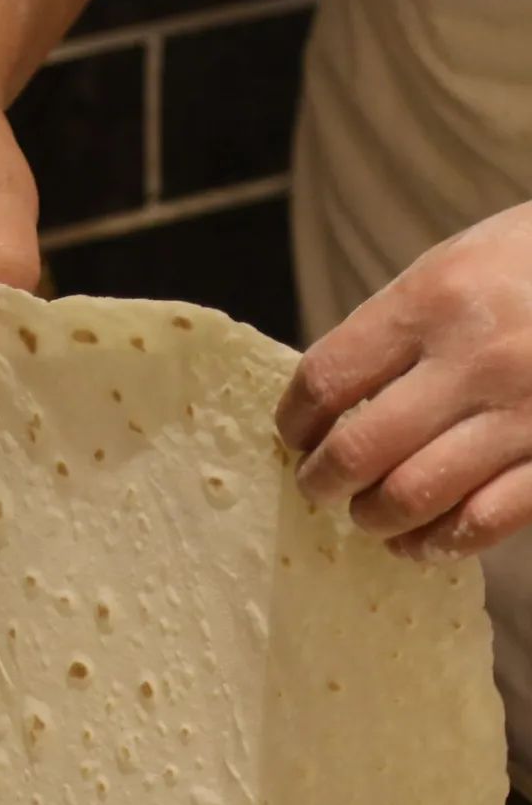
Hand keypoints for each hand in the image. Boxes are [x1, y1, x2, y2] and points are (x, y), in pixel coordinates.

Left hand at [277, 202, 531, 559]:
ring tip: (370, 512)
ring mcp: (521, 414)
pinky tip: (420, 539)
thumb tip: (328, 401)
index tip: (294, 436)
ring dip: (373, 518)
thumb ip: (399, 327)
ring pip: (410, 498)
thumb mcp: (464, 262)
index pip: (326, 380)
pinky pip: (479, 524)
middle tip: (320, 485)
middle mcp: (476, 359)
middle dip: (321, 482)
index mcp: (438, 296)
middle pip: (357, 452)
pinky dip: (436, 542)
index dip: (294, 422)